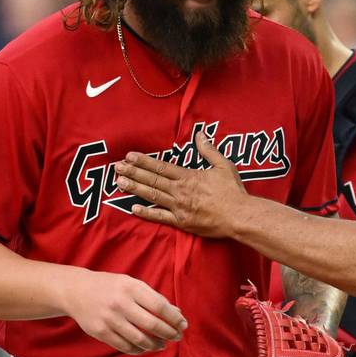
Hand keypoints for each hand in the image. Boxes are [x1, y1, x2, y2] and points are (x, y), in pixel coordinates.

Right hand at [60, 270, 186, 353]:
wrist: (77, 291)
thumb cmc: (110, 287)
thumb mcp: (132, 284)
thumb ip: (153, 298)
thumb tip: (176, 313)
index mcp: (131, 288)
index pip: (159, 305)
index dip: (174, 318)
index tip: (183, 325)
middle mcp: (120, 303)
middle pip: (151, 324)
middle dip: (168, 333)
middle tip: (176, 337)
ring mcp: (109, 319)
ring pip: (139, 339)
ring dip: (155, 344)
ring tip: (162, 344)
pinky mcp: (100, 332)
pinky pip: (124, 346)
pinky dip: (138, 349)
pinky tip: (145, 348)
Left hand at [114, 131, 249, 237]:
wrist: (238, 216)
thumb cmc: (233, 191)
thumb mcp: (223, 165)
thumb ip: (209, 150)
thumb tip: (200, 134)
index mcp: (188, 176)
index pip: (161, 166)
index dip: (143, 161)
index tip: (129, 156)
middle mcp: (180, 190)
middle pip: (152, 179)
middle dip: (133, 172)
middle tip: (116, 168)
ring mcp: (179, 207)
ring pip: (152, 195)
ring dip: (135, 188)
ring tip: (120, 183)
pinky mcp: (181, 222)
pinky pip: (160, 217)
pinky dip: (146, 213)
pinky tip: (133, 208)